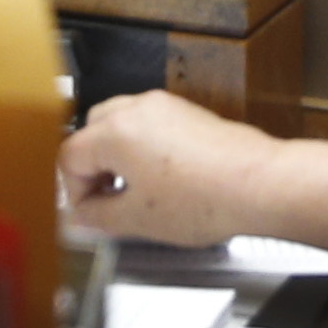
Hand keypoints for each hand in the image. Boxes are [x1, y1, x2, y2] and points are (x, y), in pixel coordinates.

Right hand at [59, 89, 286, 245]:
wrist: (258, 185)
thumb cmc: (206, 198)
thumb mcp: (138, 220)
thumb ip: (97, 217)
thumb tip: (83, 215)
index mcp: (115, 131)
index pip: (70, 156)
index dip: (74, 191)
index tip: (88, 212)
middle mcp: (136, 109)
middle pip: (91, 132)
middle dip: (92, 168)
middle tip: (104, 200)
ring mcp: (164, 106)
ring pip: (120, 123)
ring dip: (115, 155)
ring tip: (132, 191)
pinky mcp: (186, 113)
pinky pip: (148, 123)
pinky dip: (142, 147)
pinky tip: (160, 180)